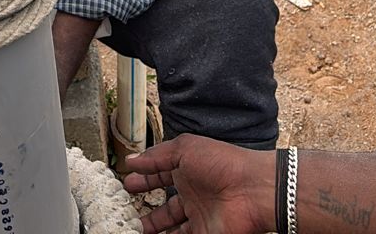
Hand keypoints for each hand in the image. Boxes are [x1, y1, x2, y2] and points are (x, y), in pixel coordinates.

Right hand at [124, 135, 275, 233]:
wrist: (251, 189)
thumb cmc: (220, 162)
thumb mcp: (184, 149)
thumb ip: (156, 157)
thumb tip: (130, 161)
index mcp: (187, 169)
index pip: (159, 176)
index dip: (143, 180)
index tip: (125, 185)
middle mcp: (191, 194)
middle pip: (164, 207)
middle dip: (145, 212)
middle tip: (124, 214)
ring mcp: (198, 216)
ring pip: (170, 228)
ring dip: (152, 229)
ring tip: (131, 230)